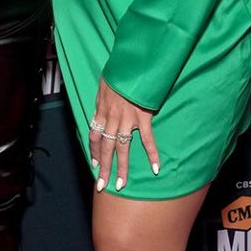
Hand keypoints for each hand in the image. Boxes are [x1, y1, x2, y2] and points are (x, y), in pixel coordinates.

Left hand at [89, 77, 158, 193]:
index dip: (94, 152)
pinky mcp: (142, 118)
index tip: (94, 164)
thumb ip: (102, 99)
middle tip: (101, 185)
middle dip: (103, 168)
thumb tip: (100, 107)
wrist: (131, 65)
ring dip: (121, 168)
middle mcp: (112, 119)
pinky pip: (147, 139)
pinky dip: (152, 154)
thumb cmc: (118, 72)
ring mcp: (127, 120)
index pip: (94, 136)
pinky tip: (156, 168)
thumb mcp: (103, 85)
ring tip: (120, 184)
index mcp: (101, 112)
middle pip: (105, 148)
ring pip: (122, 148)